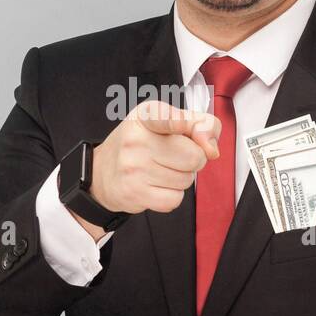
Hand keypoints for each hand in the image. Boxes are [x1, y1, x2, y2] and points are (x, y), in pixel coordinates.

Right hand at [85, 99, 221, 219]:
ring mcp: (134, 168)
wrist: (103, 172)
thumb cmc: (141, 143)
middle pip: (194, 157)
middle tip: (175, 156)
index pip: (167, 118)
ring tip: (160, 169)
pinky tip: (156, 185)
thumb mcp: (166, 121)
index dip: (186, 124)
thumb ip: (199, 124)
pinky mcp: (135, 193)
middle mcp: (136, 140)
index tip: (189, 129)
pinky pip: (175, 199)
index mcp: (146, 116)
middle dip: (193, 159)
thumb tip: (212, 149)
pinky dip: (171, 195)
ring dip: (181, 178)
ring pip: (186, 180)